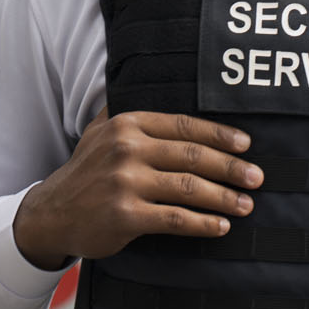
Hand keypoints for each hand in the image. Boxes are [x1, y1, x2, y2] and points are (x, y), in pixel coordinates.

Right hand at [12, 108, 261, 269]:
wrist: (52, 212)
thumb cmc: (84, 171)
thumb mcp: (98, 130)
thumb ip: (122, 108)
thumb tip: (145, 83)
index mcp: (127, 125)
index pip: (184, 126)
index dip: (219, 134)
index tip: (245, 144)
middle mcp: (127, 149)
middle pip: (193, 156)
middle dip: (231, 167)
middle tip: (256, 177)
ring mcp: (125, 183)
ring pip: (189, 188)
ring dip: (224, 197)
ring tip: (245, 204)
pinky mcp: (126, 215)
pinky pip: (175, 218)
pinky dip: (203, 223)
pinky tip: (221, 226)